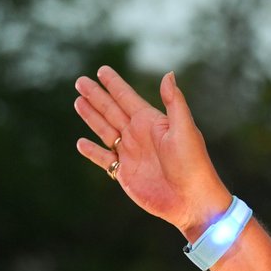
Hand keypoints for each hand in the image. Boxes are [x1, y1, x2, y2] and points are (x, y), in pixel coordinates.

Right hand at [74, 66, 231, 239]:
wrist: (191, 199)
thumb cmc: (193, 163)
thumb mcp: (185, 129)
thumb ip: (174, 102)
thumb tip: (169, 74)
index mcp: (152, 122)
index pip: (128, 98)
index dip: (114, 84)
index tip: (101, 70)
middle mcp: (140, 135)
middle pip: (112, 111)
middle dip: (97, 96)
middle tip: (80, 81)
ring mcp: (131, 153)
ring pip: (105, 130)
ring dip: (91, 117)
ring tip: (78, 102)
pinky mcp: (125, 173)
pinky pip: (104, 158)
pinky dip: (92, 151)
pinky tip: (81, 142)